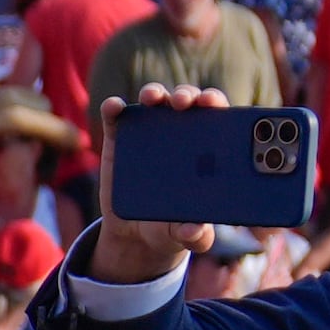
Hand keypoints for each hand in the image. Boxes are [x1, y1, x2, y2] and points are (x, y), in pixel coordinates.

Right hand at [77, 87, 228, 286]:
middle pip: (186, 102)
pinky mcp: (119, 138)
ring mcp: (147, 130)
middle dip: (187, 95)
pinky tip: (114, 107)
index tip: (212, 104)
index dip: (214, 104)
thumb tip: (196, 231)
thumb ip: (195, 235)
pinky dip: (114, 107)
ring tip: (151, 100)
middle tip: (183, 103)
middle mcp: (178, 130)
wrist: (135, 234)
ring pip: (154, 101)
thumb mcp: (183, 234)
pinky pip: (116, 116)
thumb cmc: (170, 227)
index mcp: (205, 147)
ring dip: (154, 93)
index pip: (215, 116)